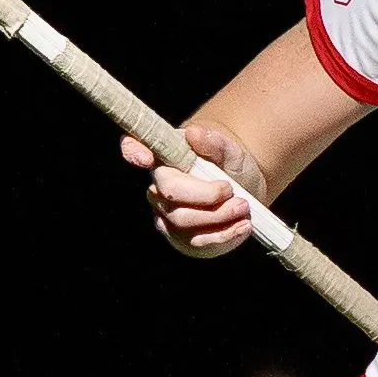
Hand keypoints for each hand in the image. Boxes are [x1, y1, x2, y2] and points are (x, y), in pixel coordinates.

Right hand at [130, 120, 266, 256]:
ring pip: (184, 224)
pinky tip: (242, 226)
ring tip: (243, 208)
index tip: (145, 157)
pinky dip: (224, 236)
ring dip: (219, 218)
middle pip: (171, 197)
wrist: (242, 190)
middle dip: (207, 198)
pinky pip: (197, 243)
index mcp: (162, 159)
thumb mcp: (227, 149)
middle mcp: (157, 189)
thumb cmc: (227, 164)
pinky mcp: (181, 239)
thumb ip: (212, 141)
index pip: (134, 149)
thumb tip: (194, 133)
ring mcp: (166, 216)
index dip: (134, 152)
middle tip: (234, 193)